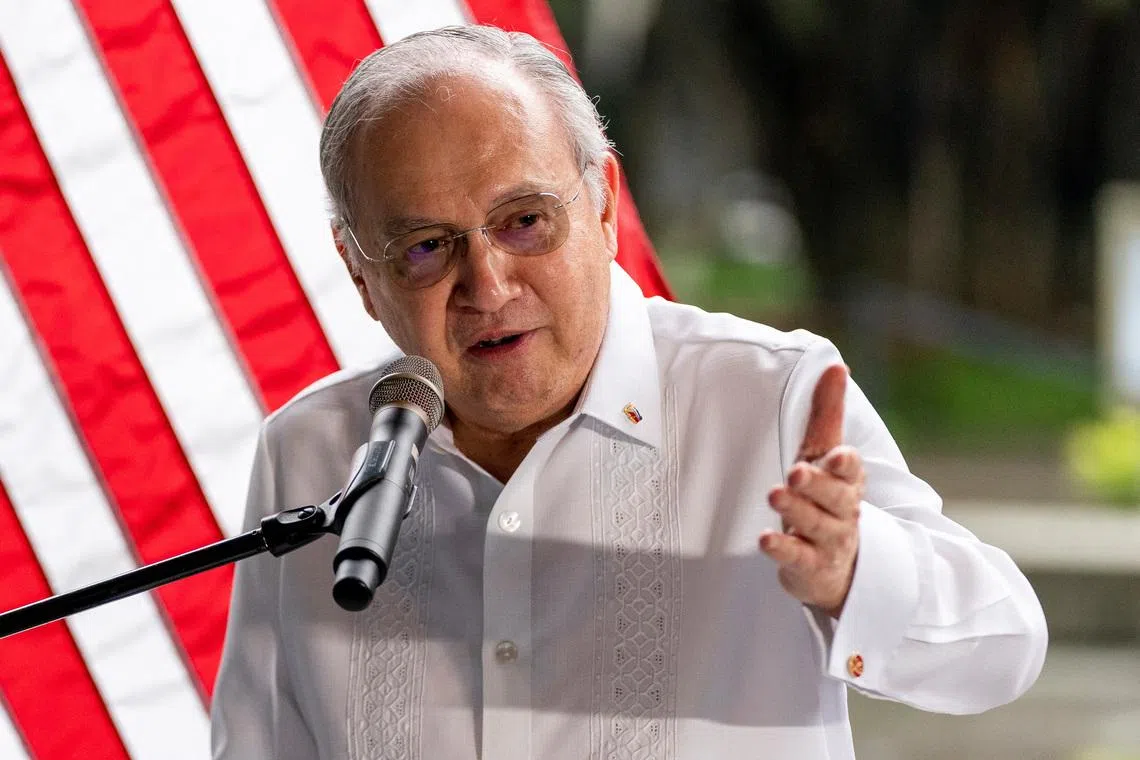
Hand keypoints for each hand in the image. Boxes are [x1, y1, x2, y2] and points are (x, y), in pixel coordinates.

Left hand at [759, 364, 863, 617]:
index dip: (845, 464)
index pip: (852, 470)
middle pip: (835, 498)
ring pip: (816, 525)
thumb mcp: (825, 456)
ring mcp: (828, 541)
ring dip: (796, 511)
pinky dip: (782, 549)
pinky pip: (798, 558)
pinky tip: (765, 540)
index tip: (837, 455)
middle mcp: (843, 511)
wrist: (838, 566)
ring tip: (776, 495)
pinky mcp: (810, 566)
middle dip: (817, 484)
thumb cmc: (827, 499)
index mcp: (847, 481)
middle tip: (796, 472)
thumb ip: (828, 414)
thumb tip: (836, 366)